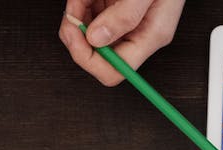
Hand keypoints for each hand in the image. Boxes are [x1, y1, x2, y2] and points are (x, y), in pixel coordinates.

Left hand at [59, 0, 185, 85]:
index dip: (88, 58)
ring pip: (90, 36)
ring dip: (78, 16)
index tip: (75, 33)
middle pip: (99, 55)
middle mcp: (138, 34)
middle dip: (78, 35)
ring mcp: (126, 23)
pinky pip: (92, 17)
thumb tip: (96, 39)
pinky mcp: (117, 10)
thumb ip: (123, 16)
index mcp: (150, 37)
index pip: (115, 71)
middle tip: (72, 13)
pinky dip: (82, 5)